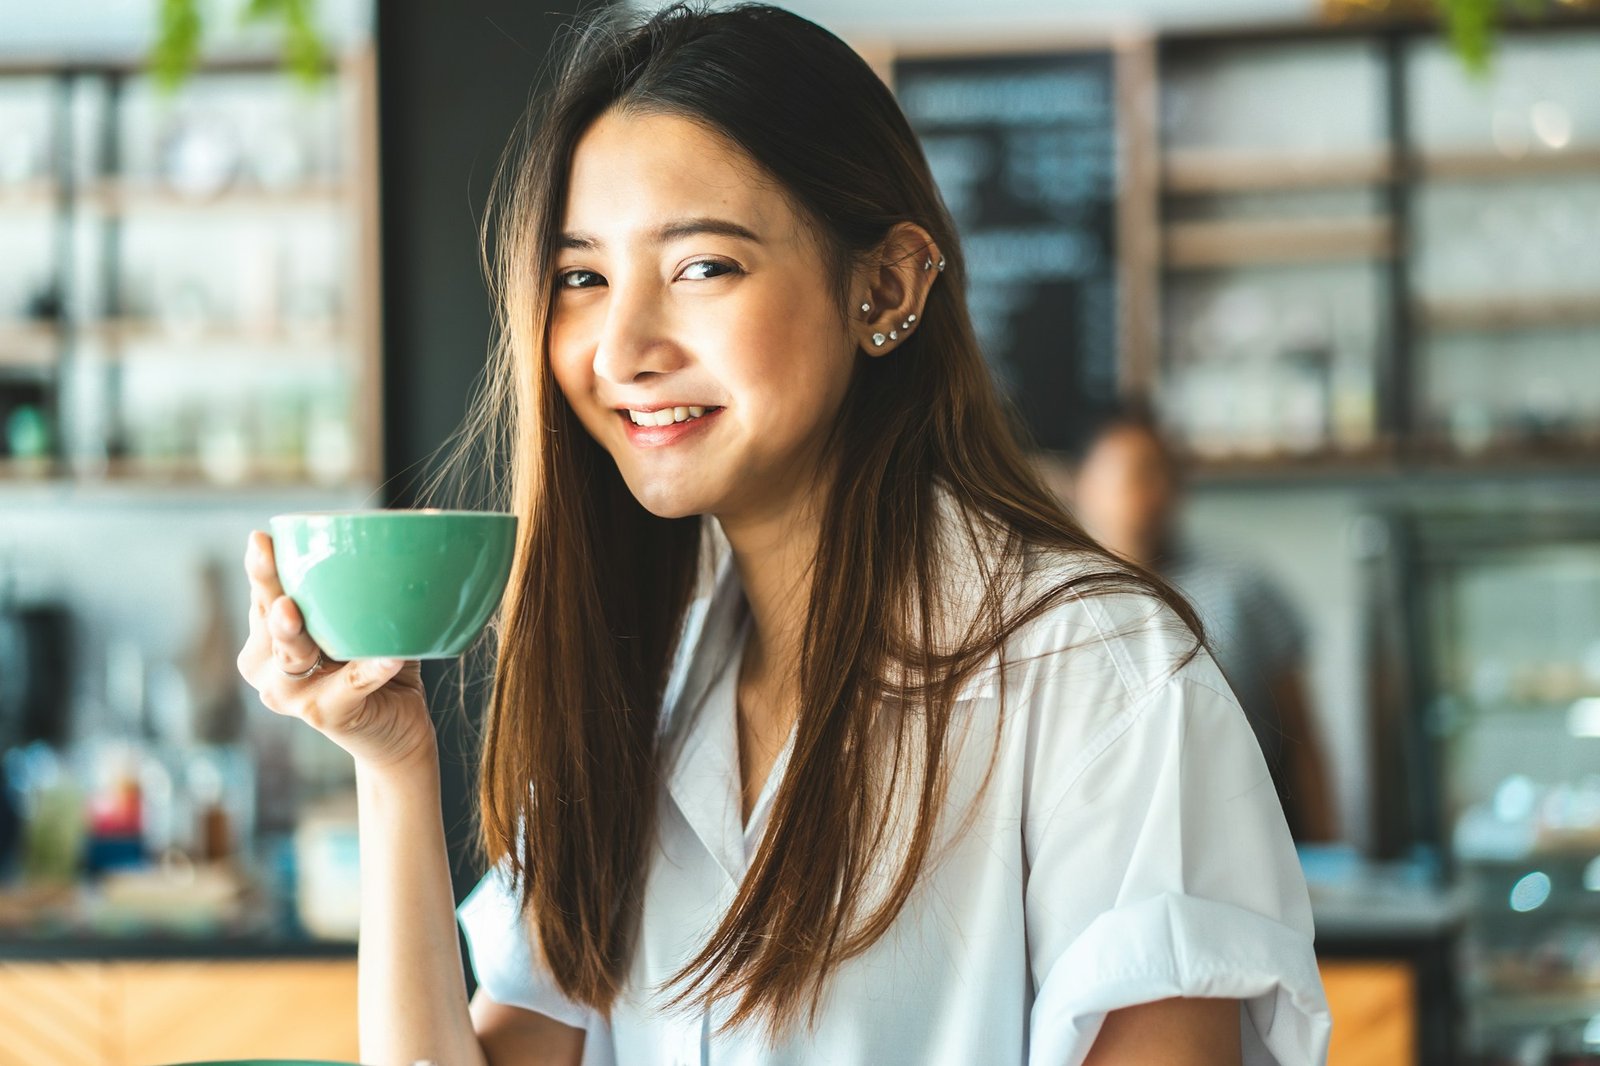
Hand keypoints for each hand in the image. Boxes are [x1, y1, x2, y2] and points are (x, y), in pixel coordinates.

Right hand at [237, 530, 436, 772]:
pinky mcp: (326, 714)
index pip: (263, 595)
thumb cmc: (371, 668)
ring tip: (296, 613)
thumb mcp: (355, 627)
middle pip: (271, 623)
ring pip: (292, 658)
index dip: (261, 569)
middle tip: (276, 583)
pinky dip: (372, 670)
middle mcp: (268, 668)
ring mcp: (292, 696)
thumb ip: (352, 594)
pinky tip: (390, 658)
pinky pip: (353, 686)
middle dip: (269, 597)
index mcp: (268, 639)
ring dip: (293, 636)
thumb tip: (383, 536)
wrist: (397, 732)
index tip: (261, 539)